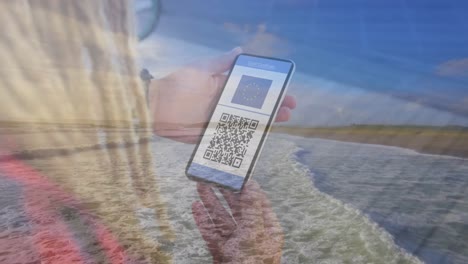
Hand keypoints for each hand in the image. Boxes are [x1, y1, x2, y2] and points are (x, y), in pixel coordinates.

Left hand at [149, 47, 296, 142]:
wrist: (157, 107)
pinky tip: (260, 138)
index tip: (285, 93)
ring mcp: (220, 120)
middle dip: (272, 108)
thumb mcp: (201, 69)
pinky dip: (246, 138)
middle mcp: (225, 104)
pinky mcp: (212, 135)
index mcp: (224, 88)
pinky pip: (232, 137)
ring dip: (265, 122)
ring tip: (282, 120)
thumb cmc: (179, 83)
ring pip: (247, 123)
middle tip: (289, 110)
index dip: (269, 91)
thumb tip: (239, 50)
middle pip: (254, 108)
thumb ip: (221, 63)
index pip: (252, 90)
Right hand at [192, 182, 283, 263]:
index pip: (256, 201)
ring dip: (210, 201)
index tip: (233, 172)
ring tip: (200, 185)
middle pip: (237, 207)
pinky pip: (211, 232)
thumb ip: (252, 207)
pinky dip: (203, 219)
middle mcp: (251, 234)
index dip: (244, 186)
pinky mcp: (221, 253)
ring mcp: (235, 244)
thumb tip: (251, 184)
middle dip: (224, 191)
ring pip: (221, 218)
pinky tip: (195, 207)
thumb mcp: (255, 232)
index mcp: (266, 228)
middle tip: (212, 174)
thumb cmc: (253, 262)